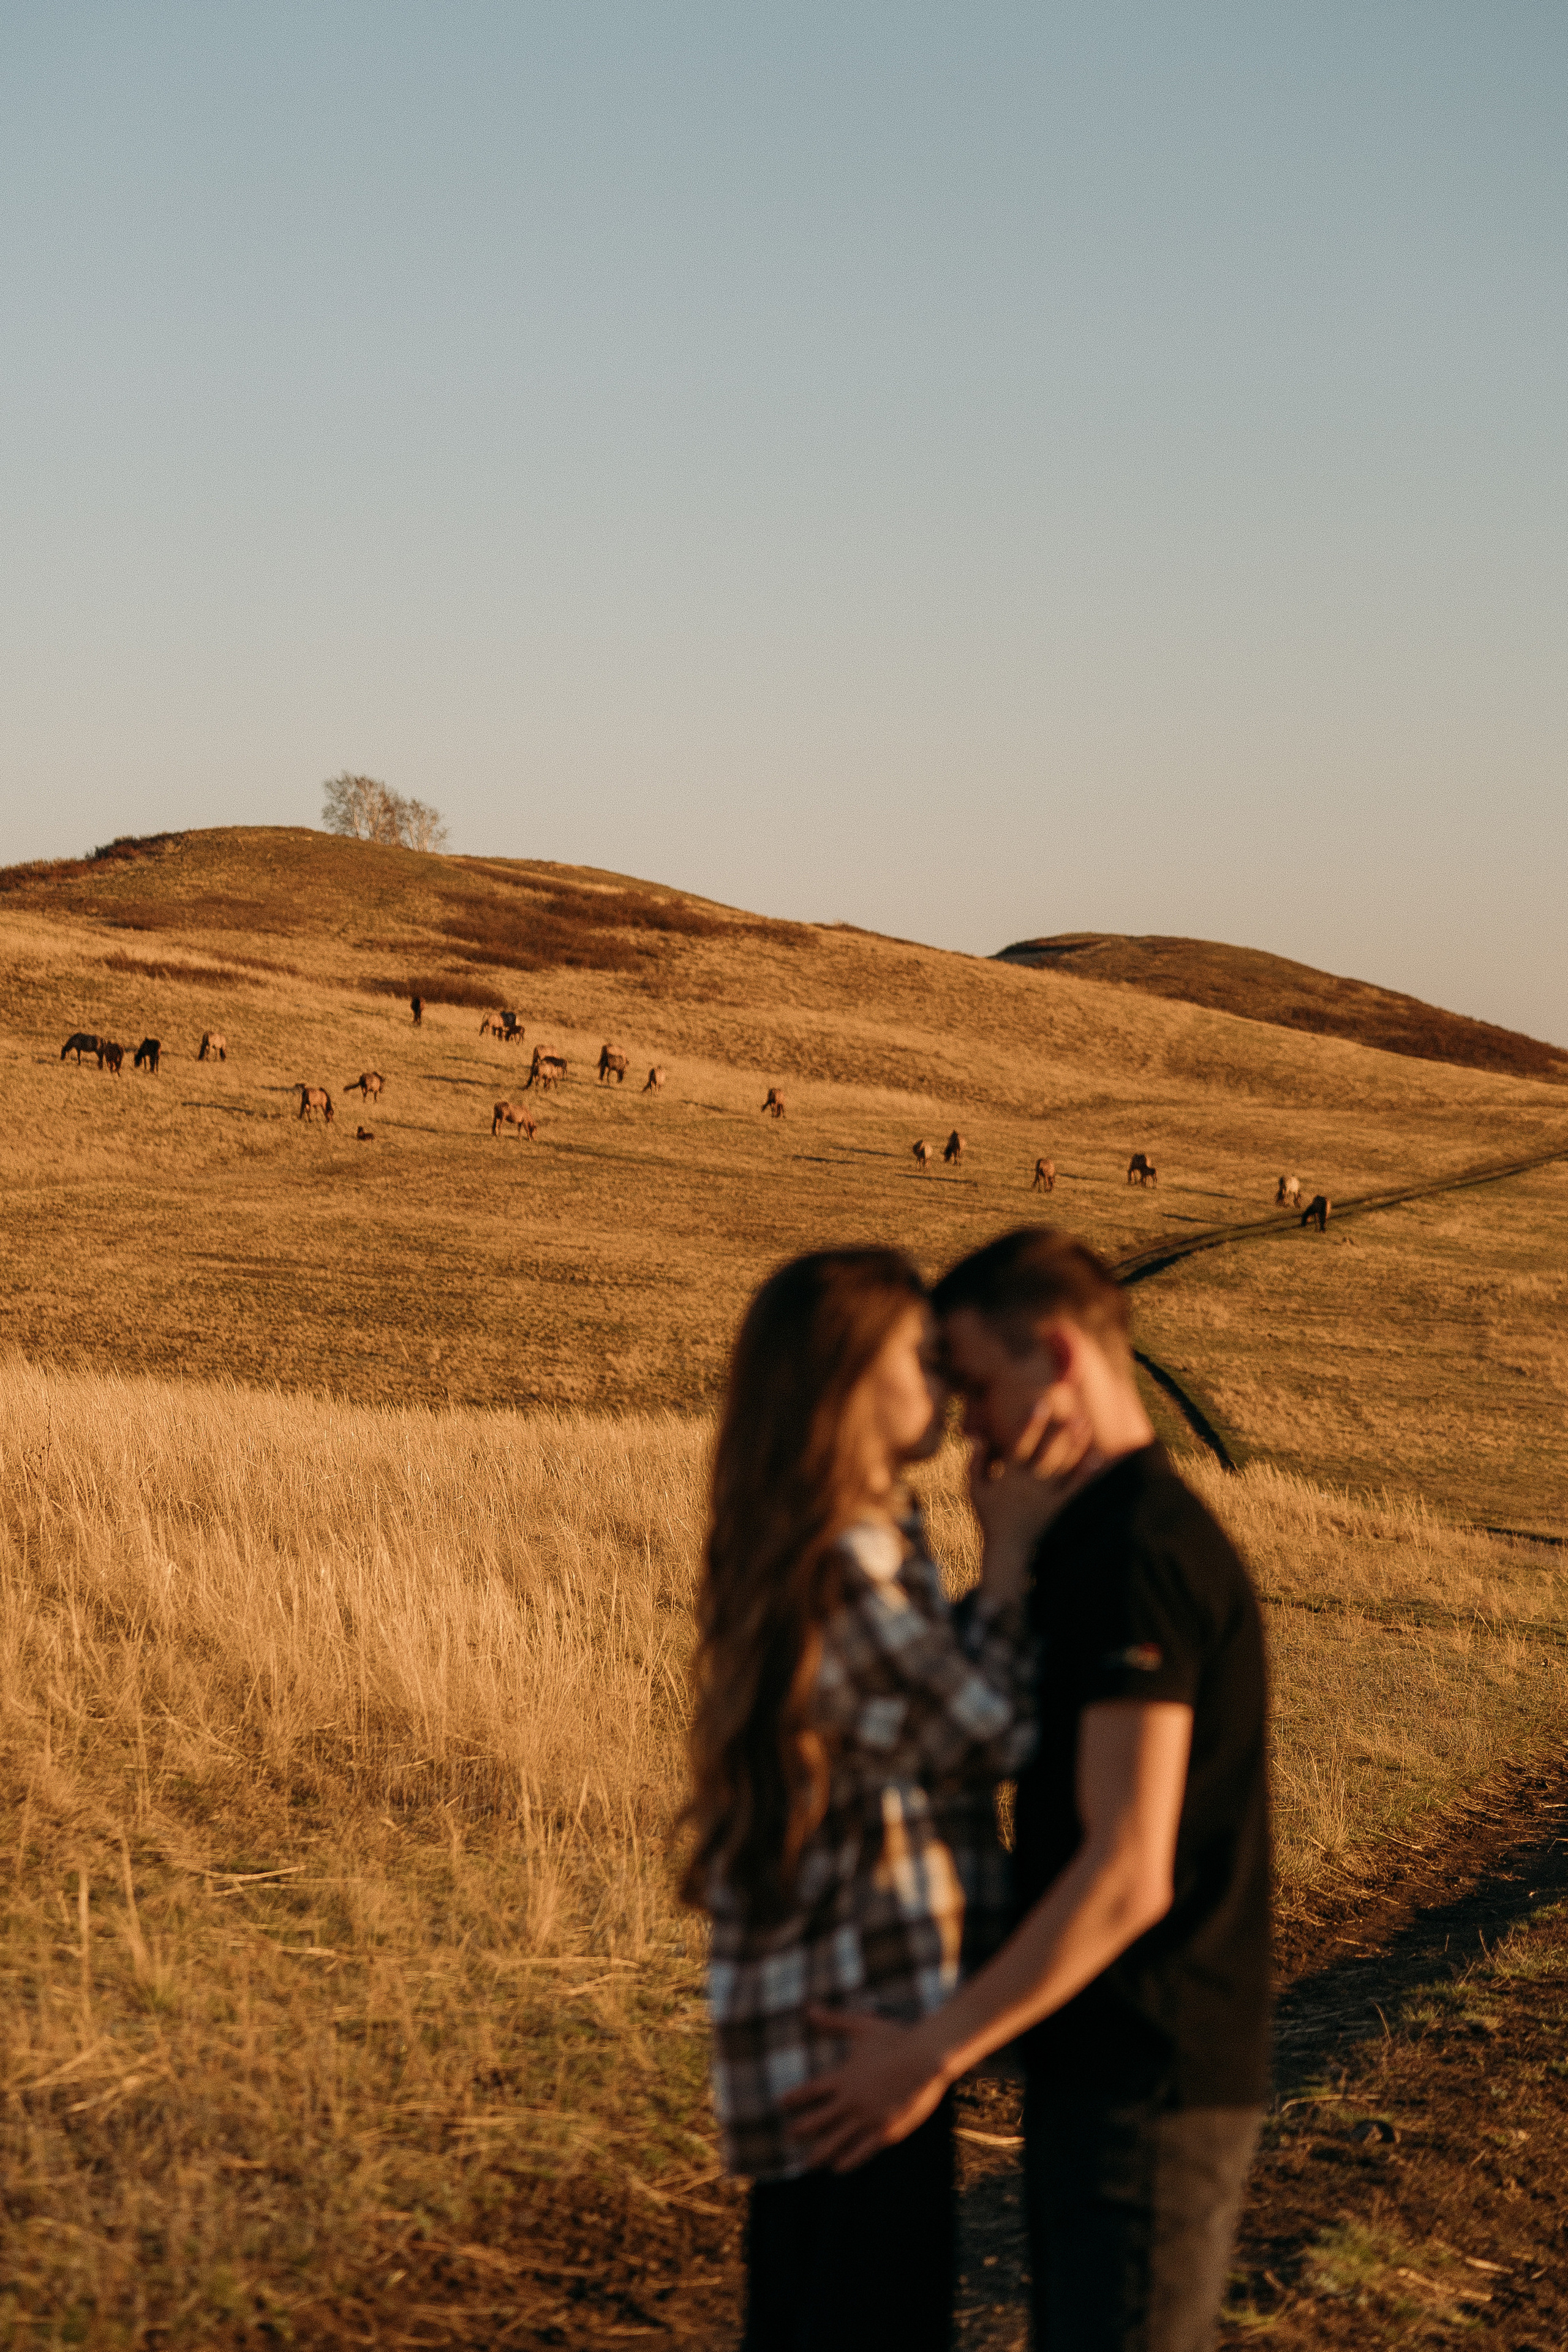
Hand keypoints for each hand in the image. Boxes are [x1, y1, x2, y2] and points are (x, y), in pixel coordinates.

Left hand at [780, 2009, 949, 2172]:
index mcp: (843, 2077)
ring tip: (808, 2163)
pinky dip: (848, 2160)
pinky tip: (838, 2168)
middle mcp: (851, 2101)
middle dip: (801, 2129)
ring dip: (819, 2153)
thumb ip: (833, 2022)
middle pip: (817, 2120)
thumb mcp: (861, 2027)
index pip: (810, 2092)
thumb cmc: (895, 2038)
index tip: (781, 2105)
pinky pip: (862, 2151)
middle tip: (788, 2136)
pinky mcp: (885, 2130)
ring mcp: (867, 2118)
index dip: (794, 2099)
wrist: (926, 2057)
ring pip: (836, 2141)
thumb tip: (809, 2009)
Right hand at [970, 1397, 1095, 1603]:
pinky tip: (1098, 1456)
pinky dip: (1086, 1472)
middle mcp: (1029, 1484)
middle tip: (1074, 1410)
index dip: (1031, 1425)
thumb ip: (974, 1463)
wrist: (1007, 1550)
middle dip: (1061, 1431)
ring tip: (1086, 1423)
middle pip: (1048, 1452)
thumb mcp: (974, 1490)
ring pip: (1064, 1465)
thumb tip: (976, 1438)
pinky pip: (1074, 1487)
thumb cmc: (989, 1518)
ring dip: (1076, 1444)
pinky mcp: (1058, 1507)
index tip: (1040, 1405)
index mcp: (1009, 1476)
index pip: (1021, 1445)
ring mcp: (1045, 1496)